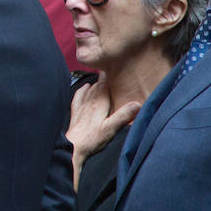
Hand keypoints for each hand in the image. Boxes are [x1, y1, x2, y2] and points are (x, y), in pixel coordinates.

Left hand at [66, 73, 140, 190]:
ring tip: (103, 79)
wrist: (73, 146)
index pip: (105, 82)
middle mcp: (89, 99)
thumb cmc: (92, 139)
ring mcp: (81, 104)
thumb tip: (137, 103)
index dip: (109, 73)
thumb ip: (123, 115)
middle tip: (113, 71)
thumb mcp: (111, 128)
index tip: (115, 64)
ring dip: (96, 83)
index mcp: (99, 101)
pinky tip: (85, 88)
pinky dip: (83, 89)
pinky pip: (79, 95)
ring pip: (89, 88)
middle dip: (105, 77)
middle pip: (98, 83)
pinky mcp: (76, 110)